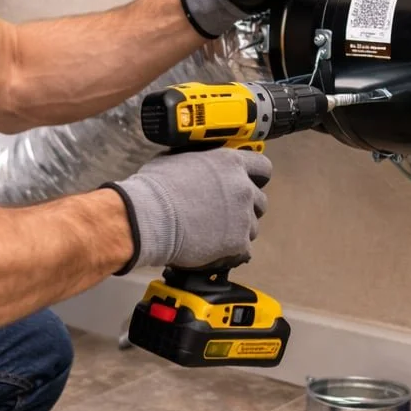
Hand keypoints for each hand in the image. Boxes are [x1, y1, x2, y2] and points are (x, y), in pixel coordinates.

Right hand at [105, 150, 272, 271]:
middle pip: (260, 201)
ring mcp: (242, 216)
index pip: (262, 167)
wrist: (148, 218)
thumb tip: (197, 163)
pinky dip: (231, 252)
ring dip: (238, 231)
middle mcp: (242, 187)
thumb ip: (198, 160)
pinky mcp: (238, 242)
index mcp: (230, 163)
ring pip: (252, 227)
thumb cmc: (155, 188)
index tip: (249, 184)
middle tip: (225, 214)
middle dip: (245, 208)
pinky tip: (214, 250)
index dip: (255, 177)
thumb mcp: (177, 159)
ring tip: (213, 234)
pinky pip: (244, 250)